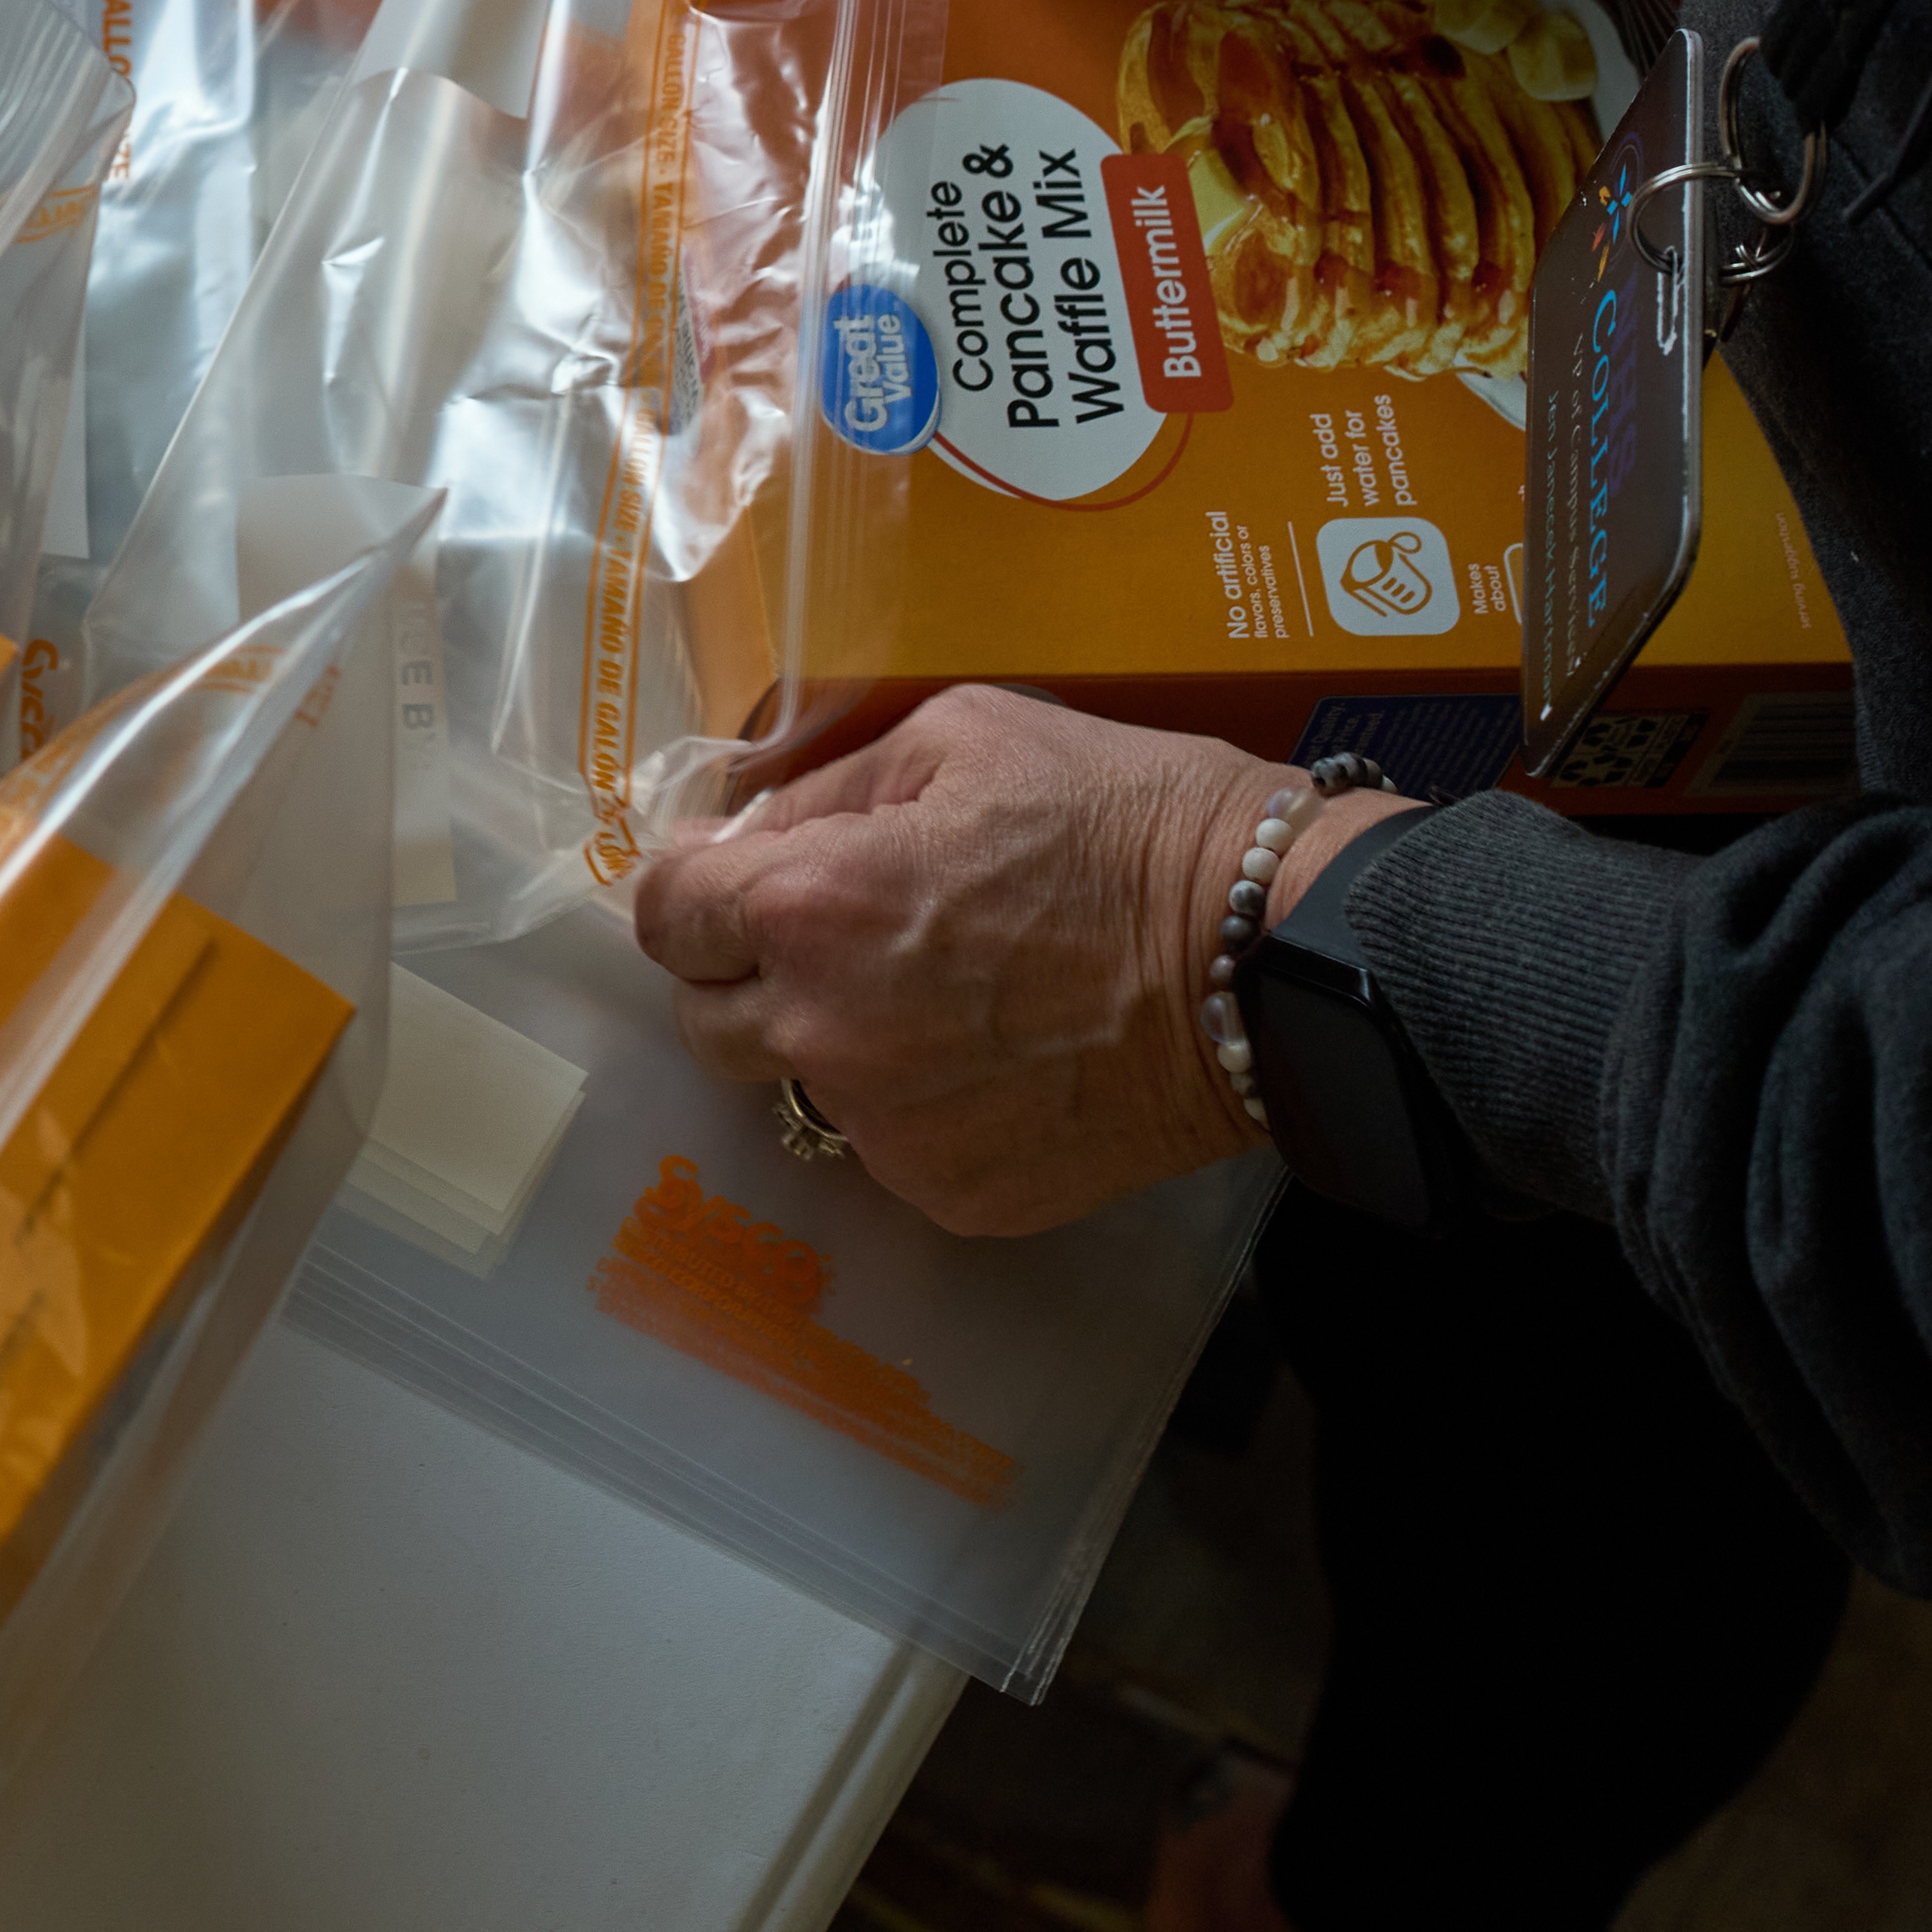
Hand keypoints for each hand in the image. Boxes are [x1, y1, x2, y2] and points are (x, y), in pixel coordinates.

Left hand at [632, 692, 1406, 1234]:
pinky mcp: (953, 1194)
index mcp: (810, 907)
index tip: (733, 873)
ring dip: (833, 1042)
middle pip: (704, 1020)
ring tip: (938, 996)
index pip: (664, 915)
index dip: (694, 885)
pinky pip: (888, 1146)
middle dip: (743, 972)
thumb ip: (828, 792)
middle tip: (832, 935)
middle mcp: (825, 1031)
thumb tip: (743, 834)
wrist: (1267, 960)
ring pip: (798, 1089)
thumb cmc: (1123, 821)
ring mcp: (887, 1128)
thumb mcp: (963, 737)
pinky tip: (995, 1056)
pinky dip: (917, 1105)